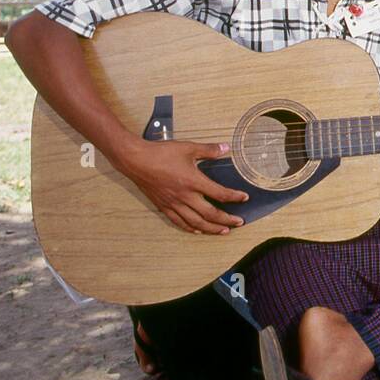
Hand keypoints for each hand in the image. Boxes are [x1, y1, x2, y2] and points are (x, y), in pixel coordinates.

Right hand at [116, 138, 249, 234]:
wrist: (136, 160)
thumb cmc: (161, 153)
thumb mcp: (188, 148)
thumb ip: (209, 150)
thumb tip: (226, 148)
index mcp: (193, 181)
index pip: (220, 193)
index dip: (234, 197)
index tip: (244, 198)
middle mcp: (185, 196)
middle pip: (210, 214)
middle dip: (227, 220)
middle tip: (238, 223)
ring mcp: (173, 203)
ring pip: (196, 222)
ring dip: (211, 229)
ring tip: (223, 231)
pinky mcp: (163, 206)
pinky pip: (179, 222)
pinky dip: (190, 228)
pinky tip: (197, 230)